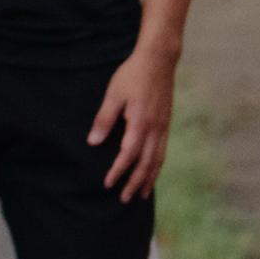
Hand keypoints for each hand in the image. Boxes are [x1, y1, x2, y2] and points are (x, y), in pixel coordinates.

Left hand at [90, 43, 177, 200]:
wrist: (159, 60)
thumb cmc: (132, 75)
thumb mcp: (113, 94)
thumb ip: (104, 119)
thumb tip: (93, 143)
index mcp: (140, 122)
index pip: (129, 154)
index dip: (118, 171)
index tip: (108, 183)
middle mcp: (155, 129)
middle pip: (146, 163)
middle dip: (135, 182)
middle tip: (124, 199)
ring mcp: (163, 127)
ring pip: (157, 160)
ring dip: (149, 179)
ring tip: (141, 195)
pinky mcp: (166, 124)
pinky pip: (163, 151)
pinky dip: (157, 166)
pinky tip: (152, 173)